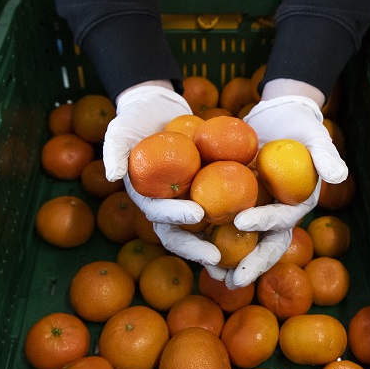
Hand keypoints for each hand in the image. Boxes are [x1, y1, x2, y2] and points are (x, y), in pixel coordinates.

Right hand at [103, 82, 221, 267]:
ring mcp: (185, 202)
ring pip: (202, 231)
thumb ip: (113, 151)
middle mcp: (166, 206)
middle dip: (196, 247)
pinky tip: (257, 225)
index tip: (197, 214)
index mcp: (146, 197)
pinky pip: (221, 209)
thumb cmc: (134, 119)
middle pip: (180, 234)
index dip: (175, 216)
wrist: (157, 110)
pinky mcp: (204, 193)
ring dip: (217, 247)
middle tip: (217, 257)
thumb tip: (112, 177)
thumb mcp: (119, 130)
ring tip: (237, 258)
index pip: (158, 213)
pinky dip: (235, 220)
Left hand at [216, 90, 346, 287]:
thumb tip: (339, 175)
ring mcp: (257, 212)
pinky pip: (224, 225)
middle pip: (266, 245)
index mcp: (296, 204)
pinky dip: (210, 237)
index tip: (242, 220)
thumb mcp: (316, 135)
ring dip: (229, 263)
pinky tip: (191, 245)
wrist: (279, 118)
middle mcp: (277, 214)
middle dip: (251, 265)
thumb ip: (326, 155)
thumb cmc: (300, 126)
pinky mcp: (238, 205)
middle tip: (232, 281)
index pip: (282, 219)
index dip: (264, 222)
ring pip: (244, 244)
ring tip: (211, 275)